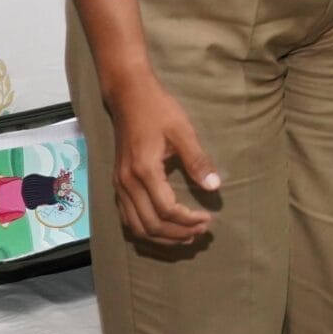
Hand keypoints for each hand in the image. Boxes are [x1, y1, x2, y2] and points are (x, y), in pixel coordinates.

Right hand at [106, 73, 218, 245]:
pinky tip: (162, 229)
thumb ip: (198, 160)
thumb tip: (215, 186)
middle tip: (201, 231)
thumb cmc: (158, 110)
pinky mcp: (118, 183)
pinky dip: (145, 229)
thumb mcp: (183, 131)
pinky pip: (127, 217)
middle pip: (150, 224)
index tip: (208, 219)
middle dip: (177, 233)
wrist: (129, 96)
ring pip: (136, 226)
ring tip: (185, 236)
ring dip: (161, 237)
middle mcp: (127, 183)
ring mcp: (119, 185)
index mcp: (144, 171)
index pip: (166, 210)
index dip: (188, 220)